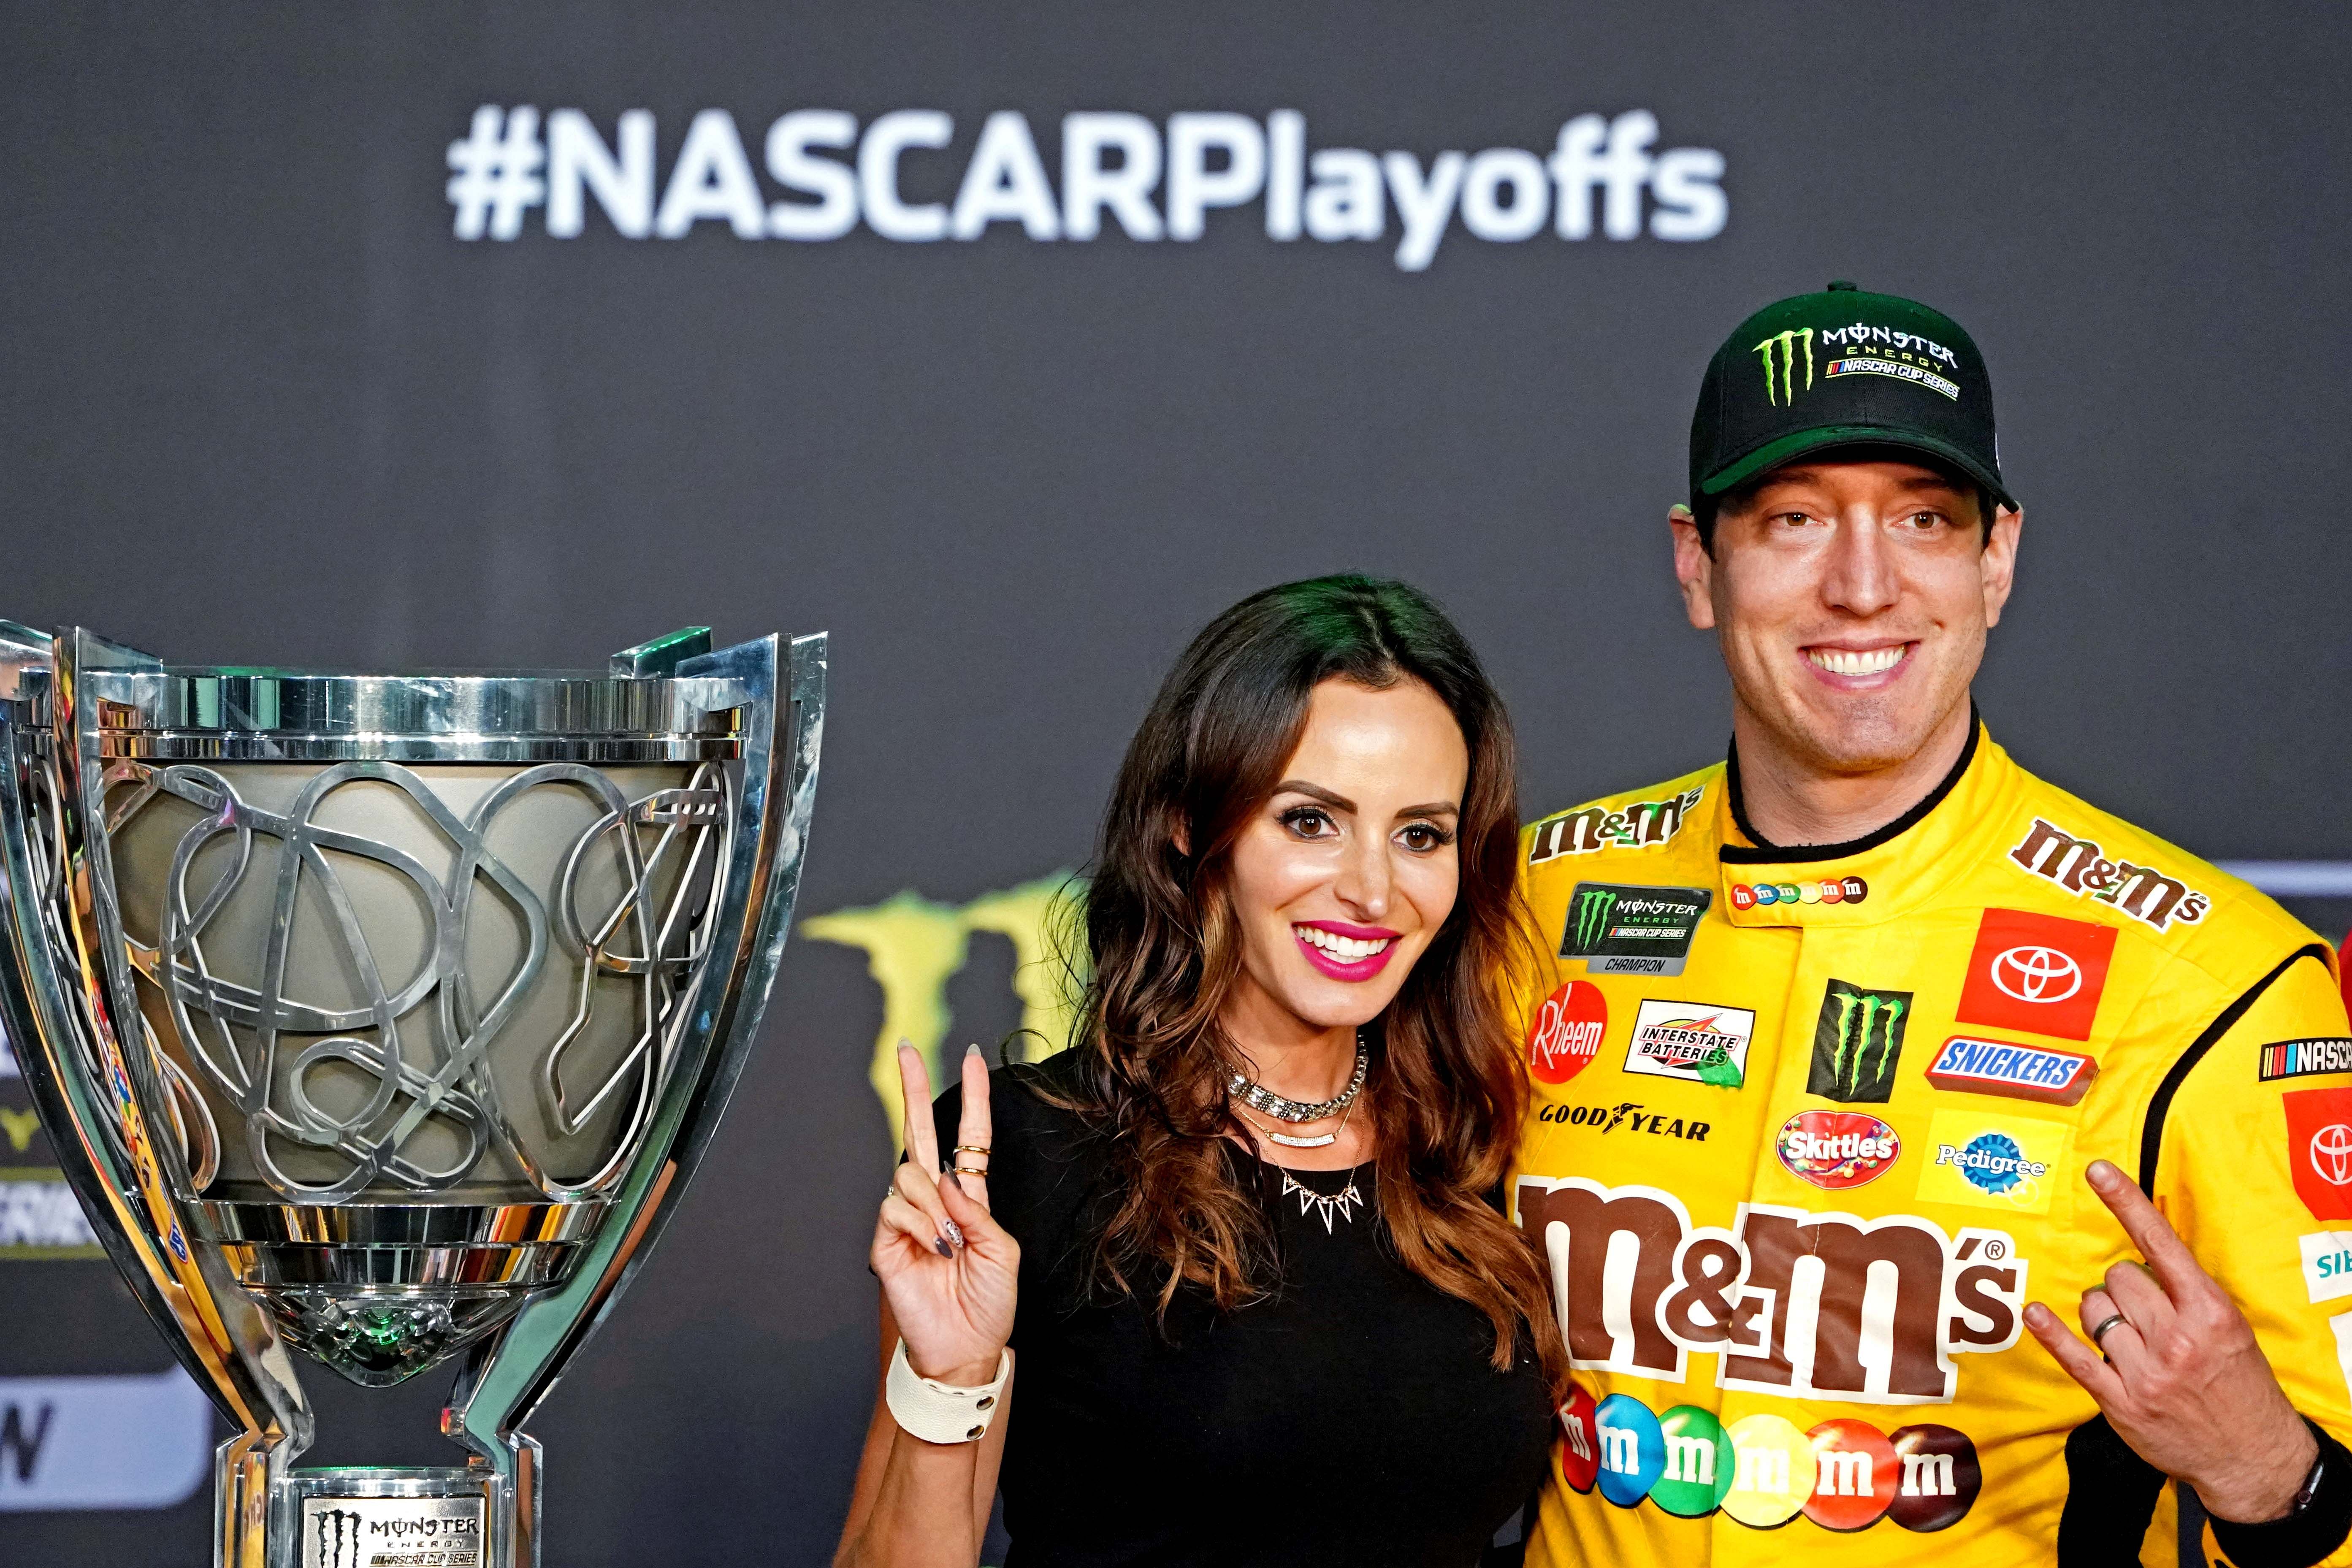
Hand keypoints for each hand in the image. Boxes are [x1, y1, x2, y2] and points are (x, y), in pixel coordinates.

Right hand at [872, 1042, 1018, 1387]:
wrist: (964, 1348)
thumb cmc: (988, 1304)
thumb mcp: (1001, 1252)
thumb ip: (976, 1211)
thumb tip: (944, 1181)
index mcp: (967, 1199)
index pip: (968, 1138)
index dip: (971, 1098)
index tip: (972, 1058)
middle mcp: (934, 1200)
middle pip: (920, 1133)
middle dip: (913, 1088)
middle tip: (906, 1048)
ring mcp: (906, 1218)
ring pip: (911, 1176)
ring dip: (935, 1209)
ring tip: (948, 1246)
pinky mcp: (884, 1240)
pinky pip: (896, 1208)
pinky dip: (919, 1226)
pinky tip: (932, 1250)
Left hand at [2024, 1158, 2316, 1522]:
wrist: (2253, 1458)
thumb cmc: (2240, 1385)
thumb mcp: (2231, 1329)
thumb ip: (2188, 1292)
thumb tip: (2141, 1254)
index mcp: (2208, 1312)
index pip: (2160, 1245)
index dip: (2127, 1203)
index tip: (2098, 1171)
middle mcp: (2176, 1337)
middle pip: (2117, 1278)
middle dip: (2123, 1288)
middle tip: (2143, 1314)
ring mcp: (2146, 1371)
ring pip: (2094, 1309)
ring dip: (2102, 1315)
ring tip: (2127, 1337)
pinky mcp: (2121, 1402)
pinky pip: (2074, 1356)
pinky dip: (2051, 1333)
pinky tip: (2035, 1314)